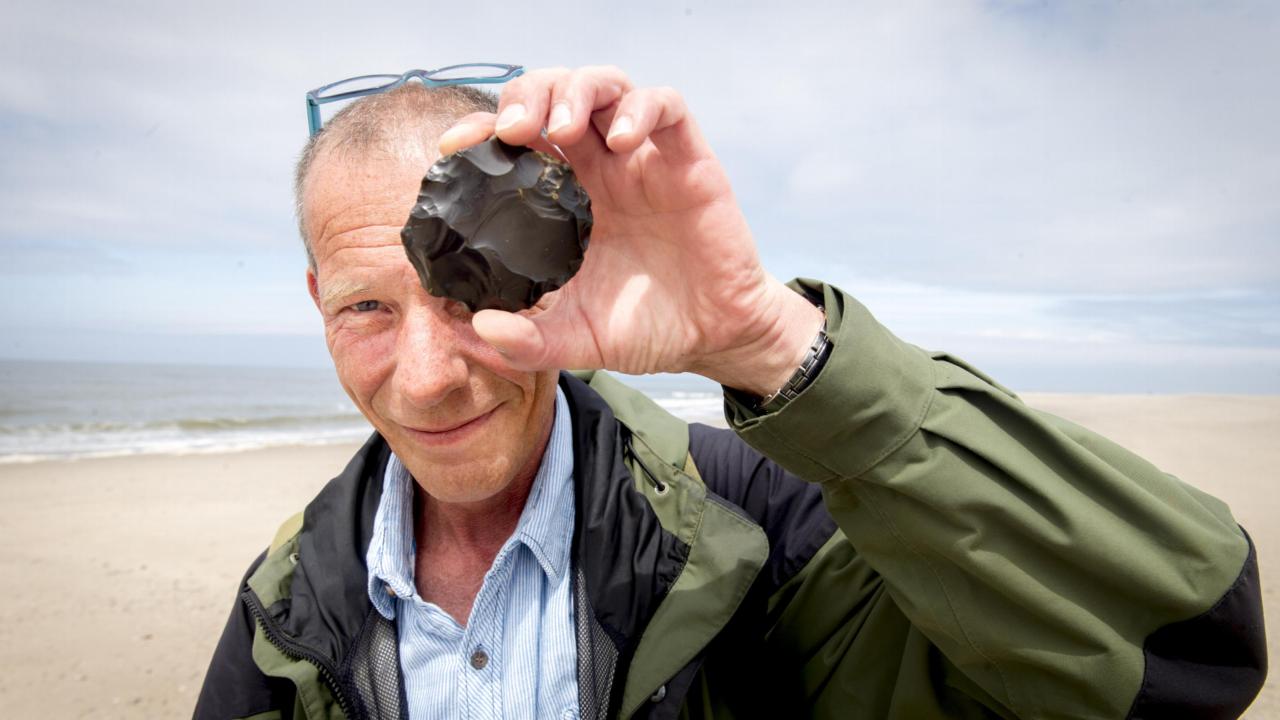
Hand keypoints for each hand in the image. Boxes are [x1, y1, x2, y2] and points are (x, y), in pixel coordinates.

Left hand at [438, 66, 822, 396]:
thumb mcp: (576, 339)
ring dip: (577, 92)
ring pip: (607, 86)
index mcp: (563, 198)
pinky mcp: (688, 160)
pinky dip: (641, 109)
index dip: (482, 131)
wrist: (713, 336)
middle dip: (528, 96)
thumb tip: (476, 327)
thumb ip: (527, 340)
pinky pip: (667, 106)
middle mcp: (599, 167)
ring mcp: (643, 159)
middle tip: (513, 132)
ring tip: (562, 128)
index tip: (455, 148)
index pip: (515, 140)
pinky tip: (622, 142)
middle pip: (555, 94)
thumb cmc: (643, 328)